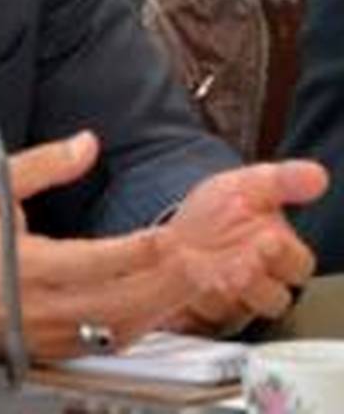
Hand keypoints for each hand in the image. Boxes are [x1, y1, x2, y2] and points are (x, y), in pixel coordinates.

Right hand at [0, 131, 192, 359]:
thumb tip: (86, 142)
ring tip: (199, 275)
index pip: (93, 263)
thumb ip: (40, 164)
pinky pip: (115, 340)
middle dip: (167, 279)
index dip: (137, 252)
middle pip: (121, 300)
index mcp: (26, 267)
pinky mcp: (62, 347)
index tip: (169, 236)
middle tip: (205, 256)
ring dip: (165, 302)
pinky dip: (147, 322)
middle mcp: (45, 307)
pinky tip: (168, 300)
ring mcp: (56, 334)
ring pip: (125, 325)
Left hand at [162, 160, 326, 334]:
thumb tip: (318, 175)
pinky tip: (177, 278)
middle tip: (239, 264)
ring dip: (219, 292)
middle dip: (255, 283)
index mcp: (279, 254)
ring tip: (202, 270)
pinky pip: (197, 319)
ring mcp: (230, 301)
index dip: (284, 255)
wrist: (180, 227)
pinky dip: (187, 301)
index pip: (297, 266)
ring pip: (235, 311)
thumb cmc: (222, 210)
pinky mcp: (199, 313)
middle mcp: (259, 284)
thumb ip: (283, 181)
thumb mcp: (248, 186)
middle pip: (272, 299)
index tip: (267, 238)